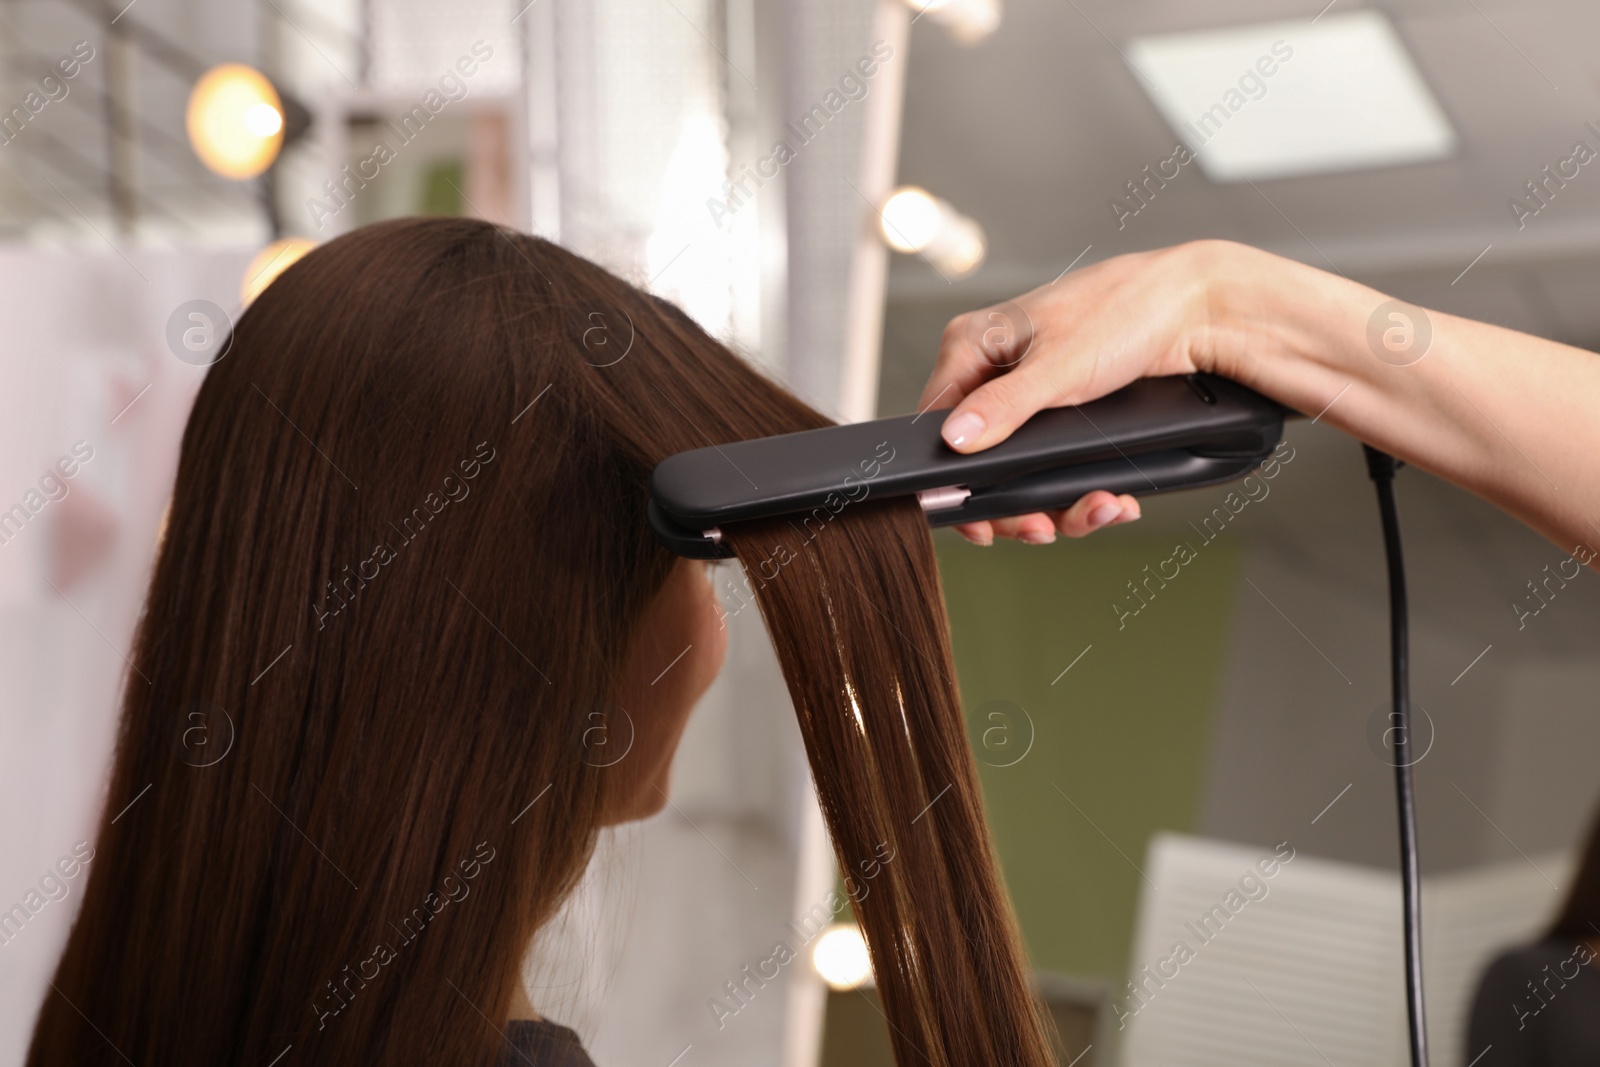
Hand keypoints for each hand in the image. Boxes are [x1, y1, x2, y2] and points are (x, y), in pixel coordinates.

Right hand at [920, 240, 1252, 544]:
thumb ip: (1003, 405)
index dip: (954, 481)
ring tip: (1099, 509)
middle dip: (1017, 503)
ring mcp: (1027, 392)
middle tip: (1045, 529)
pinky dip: (1081, 488)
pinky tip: (1110, 497)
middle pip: (980, 459)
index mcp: (972, 345)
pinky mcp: (1062, 409)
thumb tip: (956, 438)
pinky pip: (1054, 462)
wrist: (1195, 307)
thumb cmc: (1125, 309)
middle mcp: (993, 369)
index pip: (936, 426)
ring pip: (1021, 468)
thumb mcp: (1060, 366)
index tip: (983, 522)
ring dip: (1058, 503)